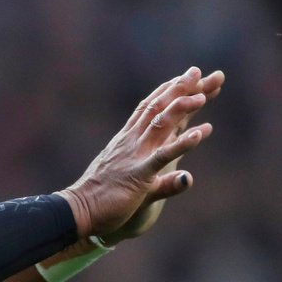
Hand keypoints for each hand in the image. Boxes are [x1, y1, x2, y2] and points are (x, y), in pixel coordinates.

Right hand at [59, 67, 220, 239]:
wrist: (79, 212)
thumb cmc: (102, 196)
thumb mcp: (130, 175)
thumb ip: (145, 162)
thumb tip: (161, 159)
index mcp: (128, 139)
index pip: (150, 108)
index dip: (168, 91)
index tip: (184, 76)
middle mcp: (132, 142)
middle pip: (157, 107)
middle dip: (178, 88)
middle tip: (196, 70)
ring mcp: (135, 156)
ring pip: (161, 124)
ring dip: (182, 108)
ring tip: (202, 96)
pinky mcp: (139, 176)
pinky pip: (163, 156)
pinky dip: (182, 144)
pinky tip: (200, 133)